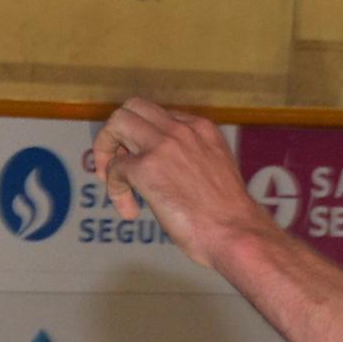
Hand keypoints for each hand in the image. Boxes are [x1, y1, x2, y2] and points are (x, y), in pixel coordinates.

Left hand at [89, 99, 267, 271]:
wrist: (236, 233)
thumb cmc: (229, 216)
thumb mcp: (214, 171)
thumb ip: (192, 160)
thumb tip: (167, 171)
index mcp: (201, 128)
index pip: (159, 116)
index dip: (142, 137)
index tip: (139, 161)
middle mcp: (181, 129)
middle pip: (133, 107)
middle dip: (116, 133)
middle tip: (115, 164)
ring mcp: (163, 146)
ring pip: (118, 123)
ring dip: (105, 150)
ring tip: (111, 180)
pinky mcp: (147, 168)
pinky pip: (115, 169)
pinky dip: (115, 190)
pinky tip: (130, 211)